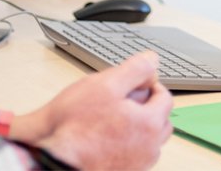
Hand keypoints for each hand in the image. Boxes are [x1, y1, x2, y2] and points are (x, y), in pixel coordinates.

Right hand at [11, 51, 172, 168]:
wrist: (56, 162)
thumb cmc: (76, 128)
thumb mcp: (104, 85)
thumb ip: (134, 70)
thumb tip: (152, 60)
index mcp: (150, 124)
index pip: (165, 98)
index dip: (151, 84)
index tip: (137, 82)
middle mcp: (149, 149)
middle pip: (161, 121)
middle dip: (149, 107)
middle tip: (127, 100)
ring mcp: (137, 165)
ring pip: (149, 141)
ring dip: (139, 128)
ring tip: (116, 119)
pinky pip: (134, 155)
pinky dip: (128, 144)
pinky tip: (108, 138)